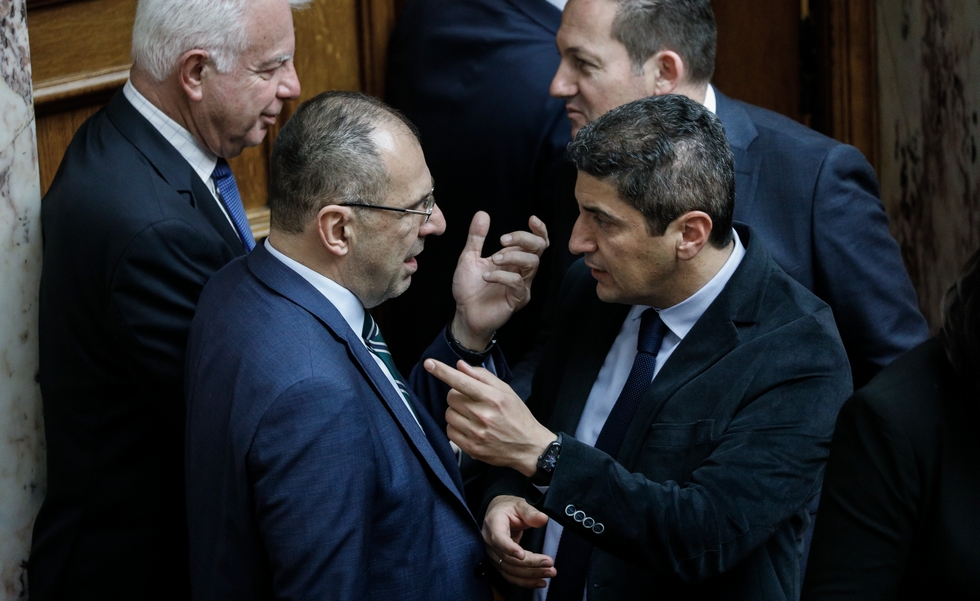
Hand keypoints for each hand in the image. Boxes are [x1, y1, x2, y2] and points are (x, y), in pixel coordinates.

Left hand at [423, 358, 555, 475]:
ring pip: (448, 414)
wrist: (528, 447)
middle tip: (470, 400)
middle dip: (456, 395)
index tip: (429, 363)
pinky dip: (455, 427)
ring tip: (471, 415)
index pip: (462, 381)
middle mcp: (483, 415)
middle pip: (451, 397)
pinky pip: (449, 431)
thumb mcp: (506, 391)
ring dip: (455, 412)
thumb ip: (482, 376)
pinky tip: (469, 427)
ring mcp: (476, 433)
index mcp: (492, 398)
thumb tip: (460, 366)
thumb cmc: (517, 416)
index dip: (443, 371)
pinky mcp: (471, 448)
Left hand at [450, 212, 548, 349]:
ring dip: (512, 256)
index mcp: (514, 259)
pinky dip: (502, 276)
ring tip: (493, 259)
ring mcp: (521, 285)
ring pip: (532, 264)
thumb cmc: (469, 288)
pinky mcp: (517, 299)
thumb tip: (482, 214)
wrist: (464, 313)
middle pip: (539, 249)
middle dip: (524, 238)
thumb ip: (476, 237)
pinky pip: (517, 283)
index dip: (539, 230)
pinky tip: (486, 276)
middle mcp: (521, 271)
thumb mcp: (469, 257)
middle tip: (502, 239)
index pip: (536, 242)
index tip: (531, 219)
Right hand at [483, 495, 555, 588]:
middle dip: (530, 563)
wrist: (497, 513)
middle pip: (508, 558)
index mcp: (493, 524)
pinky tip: (540, 582)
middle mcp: (489, 542)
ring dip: (530, 575)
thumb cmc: (508, 508)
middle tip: (549, 564)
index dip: (509, 548)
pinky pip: (510, 576)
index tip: (523, 554)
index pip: (498, 539)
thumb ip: (531, 512)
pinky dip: (525, 581)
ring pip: (510, 570)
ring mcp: (493, 555)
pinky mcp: (499, 563)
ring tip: (549, 573)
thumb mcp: (520, 505)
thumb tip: (543, 519)